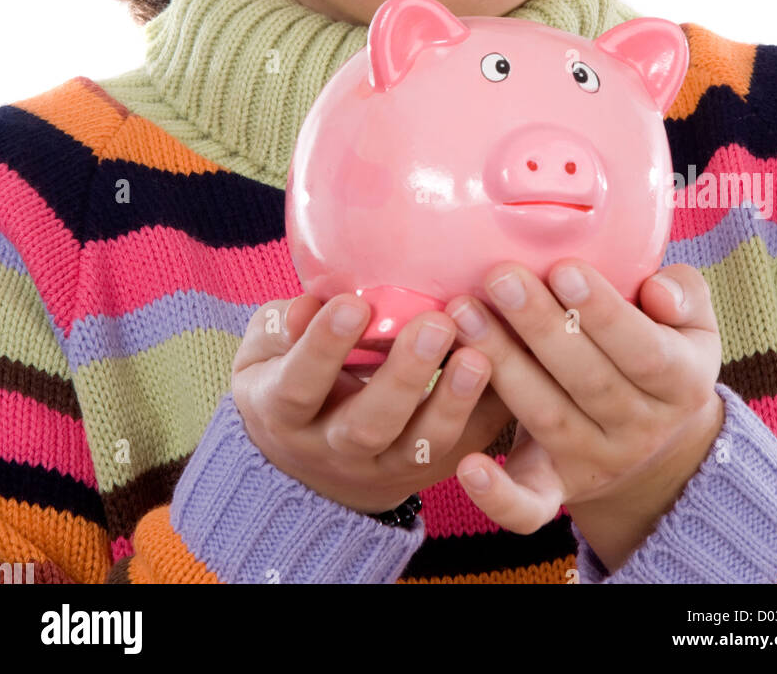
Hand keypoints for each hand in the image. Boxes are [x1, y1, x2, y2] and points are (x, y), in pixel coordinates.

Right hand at [231, 293, 512, 516]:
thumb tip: (307, 305)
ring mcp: (382, 468)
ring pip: (419, 449)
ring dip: (452, 404)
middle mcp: (332, 449)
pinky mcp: (426, 473)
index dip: (323, 348)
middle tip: (436, 323)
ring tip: (480, 356)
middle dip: (404, 377)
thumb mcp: (266, 353)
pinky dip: (487, 417)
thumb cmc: (289, 378)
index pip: (299, 385)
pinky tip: (510, 372)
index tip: (354, 304)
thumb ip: (282, 329)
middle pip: (368, 426)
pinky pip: (461, 451)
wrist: (307, 462)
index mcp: (284, 412)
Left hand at [443, 260, 723, 558]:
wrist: (654, 443)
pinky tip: (468, 467)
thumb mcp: (692, 324)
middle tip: (500, 277)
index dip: (604, 312)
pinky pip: (528, 508)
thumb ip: (683, 295)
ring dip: (503, 365)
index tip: (563, 268)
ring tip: (464, 313)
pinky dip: (497, 496)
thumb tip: (657, 291)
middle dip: (540, 326)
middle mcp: (640, 431)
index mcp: (681, 384)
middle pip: (588, 380)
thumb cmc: (660, 350)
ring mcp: (595, 463)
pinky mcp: (555, 490)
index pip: (643, 351)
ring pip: (547, 418)